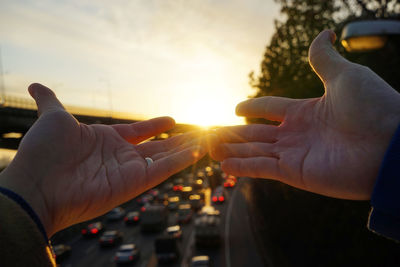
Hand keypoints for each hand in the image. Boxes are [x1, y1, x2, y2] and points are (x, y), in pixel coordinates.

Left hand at [0, 84, 205, 235]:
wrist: (37, 183)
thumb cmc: (44, 151)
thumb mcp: (52, 118)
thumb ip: (51, 101)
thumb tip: (35, 85)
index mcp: (106, 140)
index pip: (138, 132)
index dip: (155, 125)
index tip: (172, 119)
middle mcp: (120, 156)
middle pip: (158, 146)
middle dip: (180, 139)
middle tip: (201, 130)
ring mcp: (129, 170)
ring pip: (166, 157)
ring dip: (188, 148)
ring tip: (210, 137)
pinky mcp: (136, 183)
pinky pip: (164, 170)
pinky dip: (182, 160)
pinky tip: (200, 149)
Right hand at [211, 30, 399, 199]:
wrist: (391, 144)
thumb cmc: (373, 107)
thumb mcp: (345, 76)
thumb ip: (323, 59)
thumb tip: (324, 32)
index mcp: (305, 111)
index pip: (270, 109)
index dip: (252, 107)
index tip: (235, 108)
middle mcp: (297, 134)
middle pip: (256, 134)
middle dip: (233, 134)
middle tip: (210, 134)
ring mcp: (295, 155)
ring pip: (254, 152)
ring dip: (231, 151)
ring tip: (209, 149)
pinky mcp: (296, 174)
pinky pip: (262, 169)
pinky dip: (242, 168)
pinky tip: (223, 166)